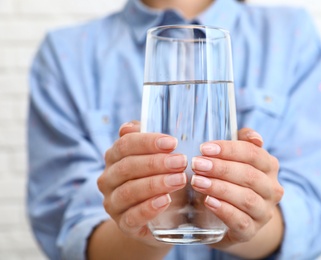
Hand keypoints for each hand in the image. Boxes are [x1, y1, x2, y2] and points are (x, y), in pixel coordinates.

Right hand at [97, 121, 187, 245]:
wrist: (159, 219)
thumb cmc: (158, 179)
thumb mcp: (157, 157)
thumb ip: (149, 141)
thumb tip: (131, 126)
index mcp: (114, 158)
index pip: (125, 144)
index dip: (148, 142)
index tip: (173, 142)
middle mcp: (109, 179)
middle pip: (127, 167)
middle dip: (156, 163)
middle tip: (181, 161)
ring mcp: (113, 203)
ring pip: (128, 191)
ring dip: (155, 184)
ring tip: (179, 180)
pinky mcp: (123, 224)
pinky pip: (132, 217)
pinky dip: (149, 208)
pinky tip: (166, 201)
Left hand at [190, 128, 283, 247]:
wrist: (232, 217)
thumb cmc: (231, 180)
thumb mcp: (234, 158)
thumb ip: (241, 141)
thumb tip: (254, 137)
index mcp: (269, 166)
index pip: (254, 154)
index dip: (229, 149)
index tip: (205, 148)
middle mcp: (272, 189)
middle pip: (250, 176)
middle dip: (221, 168)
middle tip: (197, 164)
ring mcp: (264, 212)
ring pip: (247, 199)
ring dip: (220, 188)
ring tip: (197, 182)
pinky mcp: (252, 231)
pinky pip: (241, 222)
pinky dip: (224, 211)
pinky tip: (208, 202)